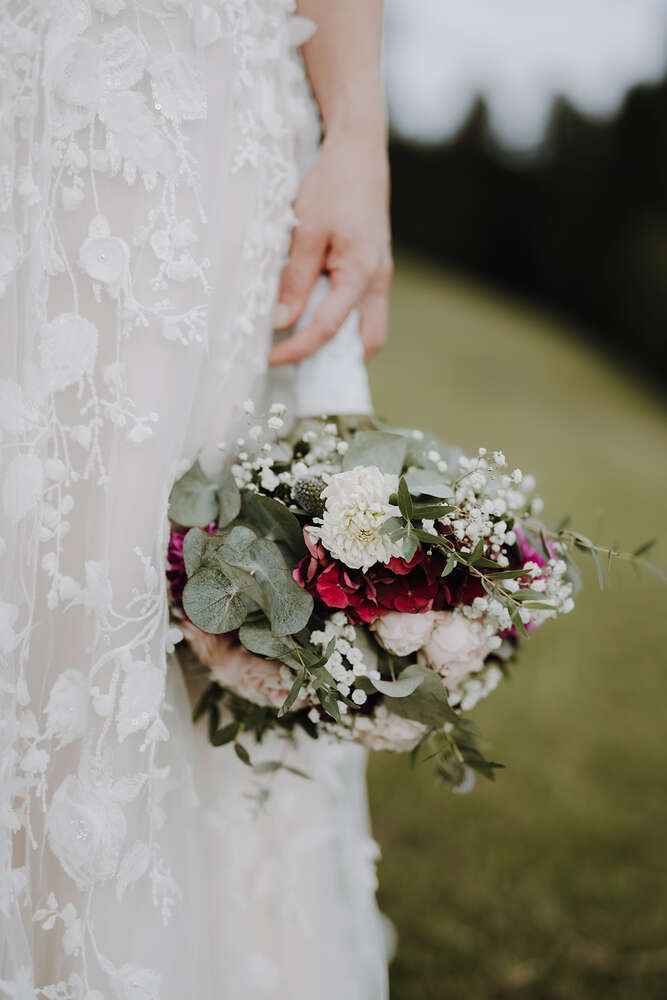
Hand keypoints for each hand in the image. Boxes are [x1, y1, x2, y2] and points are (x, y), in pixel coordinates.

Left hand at [268, 133, 391, 365]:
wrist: (359, 152)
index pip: (328, 328)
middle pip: (368, 342)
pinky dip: (341, 316)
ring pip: (368, 326)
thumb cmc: (333, 184)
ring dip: (341, 337)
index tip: (270, 359)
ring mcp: (380, 275)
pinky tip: (313, 307)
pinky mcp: (375, 267)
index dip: (297, 349)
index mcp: (361, 273)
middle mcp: (378, 280)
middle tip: (297, 353)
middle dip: (337, 357)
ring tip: (302, 332)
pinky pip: (362, 307)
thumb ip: (294, 280)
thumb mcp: (305, 230)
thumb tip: (280, 322)